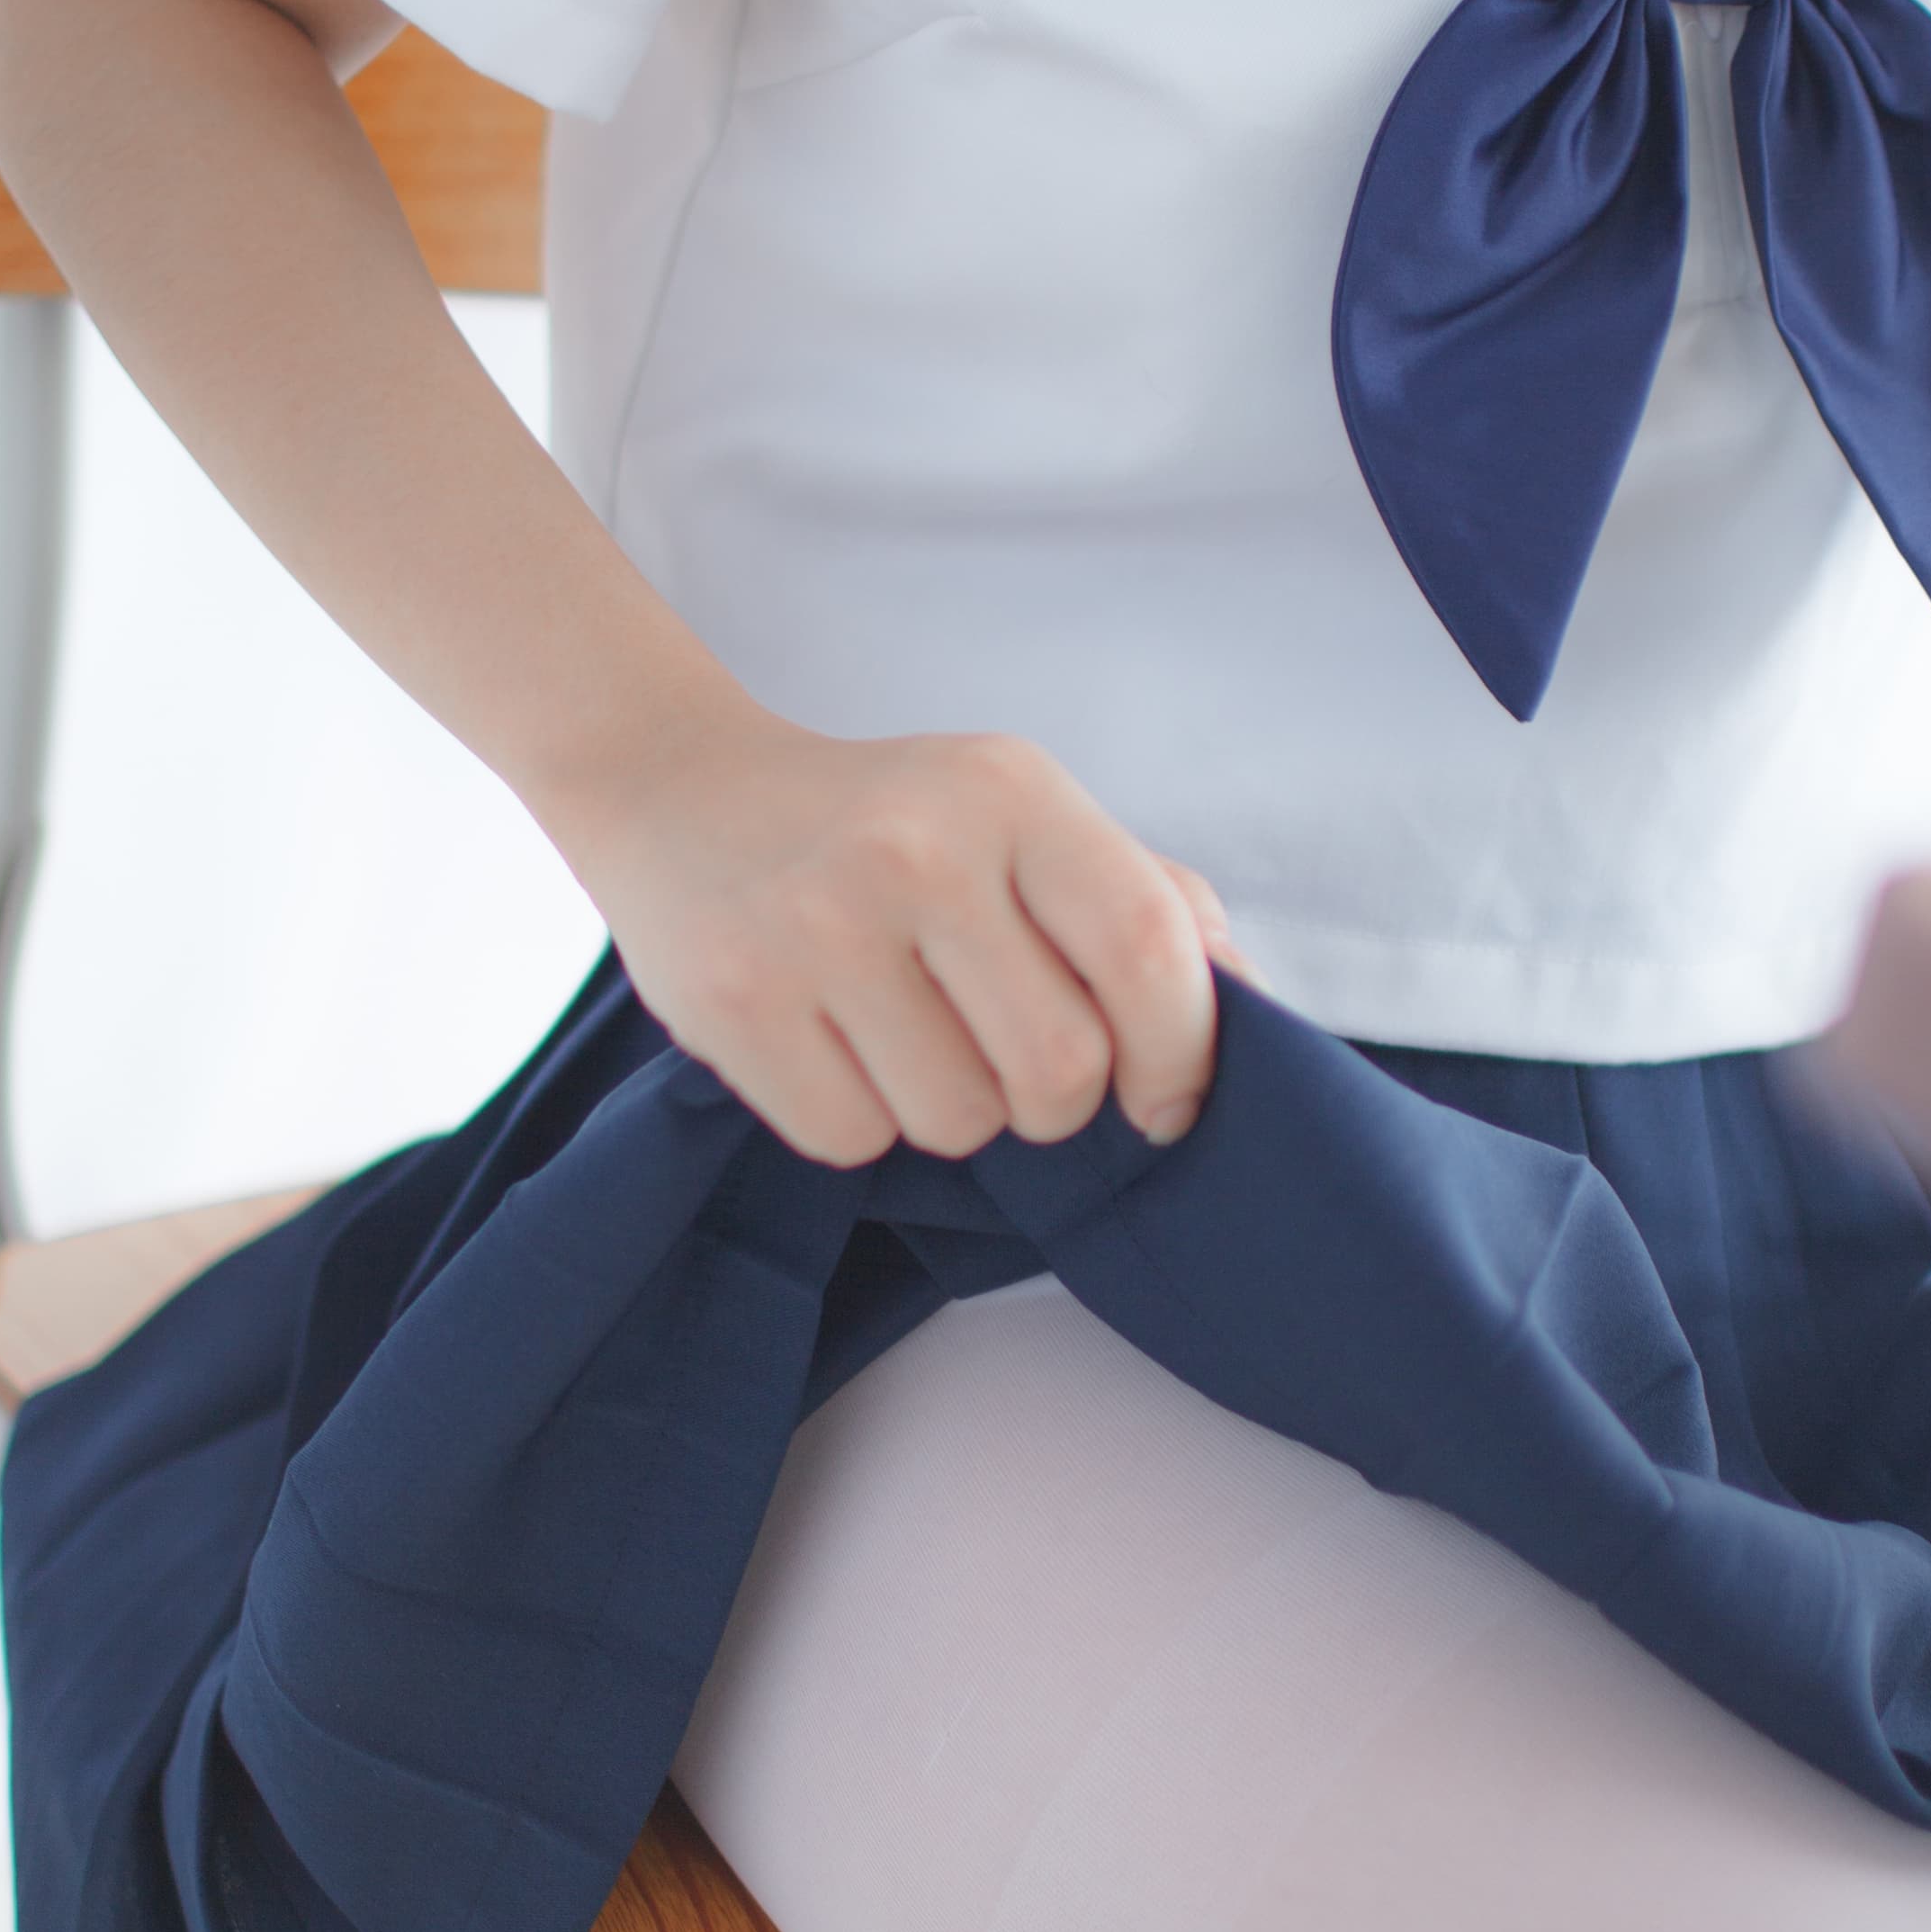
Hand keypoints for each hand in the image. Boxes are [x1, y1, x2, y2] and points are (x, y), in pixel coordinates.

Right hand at [556, 693, 1241, 1169]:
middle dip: (1053, 1103)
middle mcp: (917, 847)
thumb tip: (1251, 1012)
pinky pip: (853, 1140)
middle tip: (1006, 1060)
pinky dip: (859, 1121)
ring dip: (949, 1111)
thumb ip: (1150, 901)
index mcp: (1012, 791)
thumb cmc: (892, 825)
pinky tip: (829, 1043)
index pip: (1146, 948)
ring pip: (958, 1123)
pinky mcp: (734, 999)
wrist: (679, 791)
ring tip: (901, 1032)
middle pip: (1059, 1069)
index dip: (1180, 1052)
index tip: (1162, 1099)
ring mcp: (816, 923)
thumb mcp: (1025, 818)